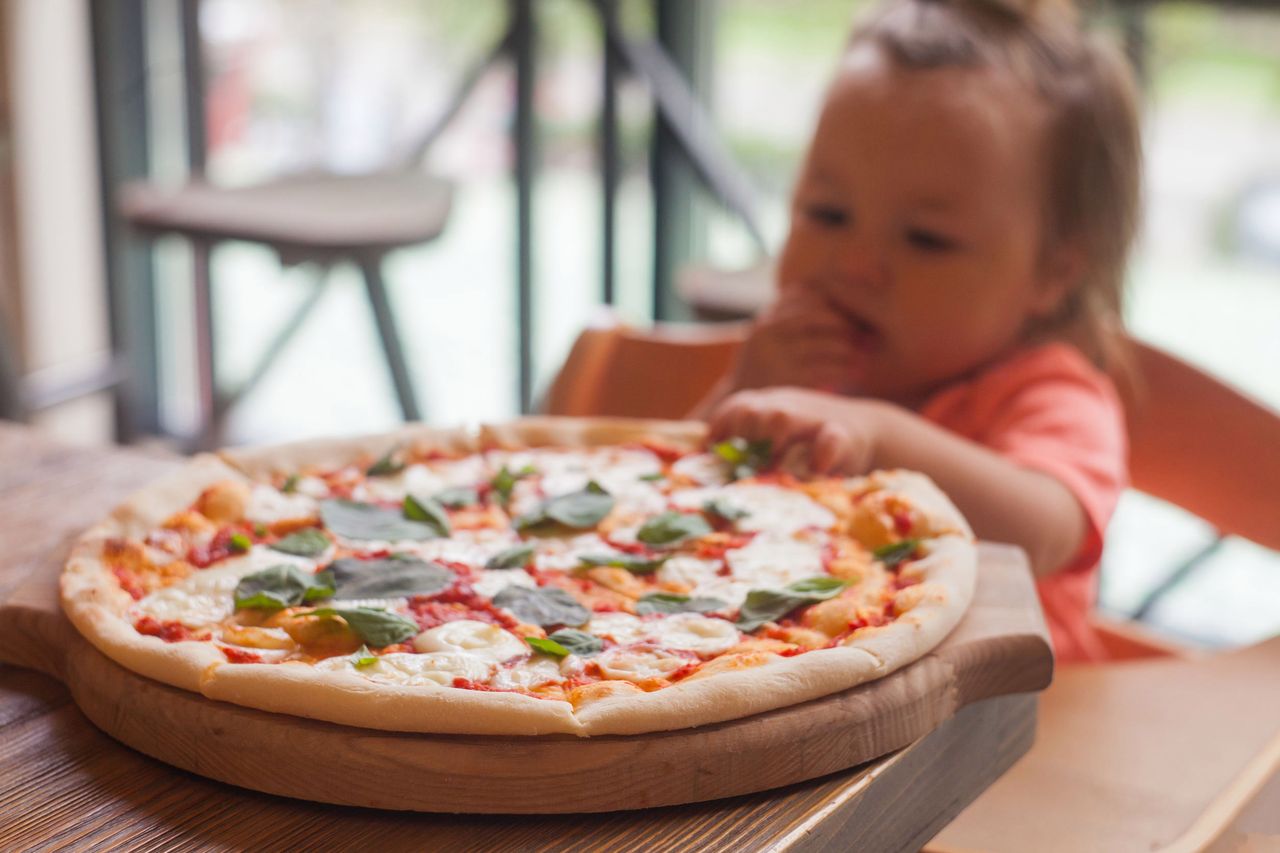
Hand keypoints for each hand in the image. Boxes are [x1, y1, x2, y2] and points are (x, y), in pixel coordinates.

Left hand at [707, 387, 882, 475]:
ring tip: (768, 471)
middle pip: (750, 412)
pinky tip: (814, 470)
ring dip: (769, 444)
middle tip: (740, 472)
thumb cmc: (810, 439)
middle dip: (740, 441)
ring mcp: (815, 418)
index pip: (735, 407)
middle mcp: (787, 407)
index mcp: (768, 405)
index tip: (711, 454)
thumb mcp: (779, 435)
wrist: (865, 427)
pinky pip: (831, 438)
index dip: (720, 429)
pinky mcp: (846, 436)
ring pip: (781, 418)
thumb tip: (708, 469)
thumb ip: (749, 448)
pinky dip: (821, 453)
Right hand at [730, 292, 862, 393]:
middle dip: (844, 324)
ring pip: (826, 343)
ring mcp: (776, 356)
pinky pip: (826, 370)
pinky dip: (845, 370)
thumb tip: (818, 291)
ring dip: (850, 349)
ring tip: (864, 354)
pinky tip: (856, 373)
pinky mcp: (788, 380)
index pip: (806, 298)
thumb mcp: (764, 338)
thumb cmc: (760, 370)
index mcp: (765, 320)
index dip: (832, 304)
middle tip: (863, 334)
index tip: (850, 315)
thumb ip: (786, 317)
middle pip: (818, 316)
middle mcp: (767, 334)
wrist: (740, 409)